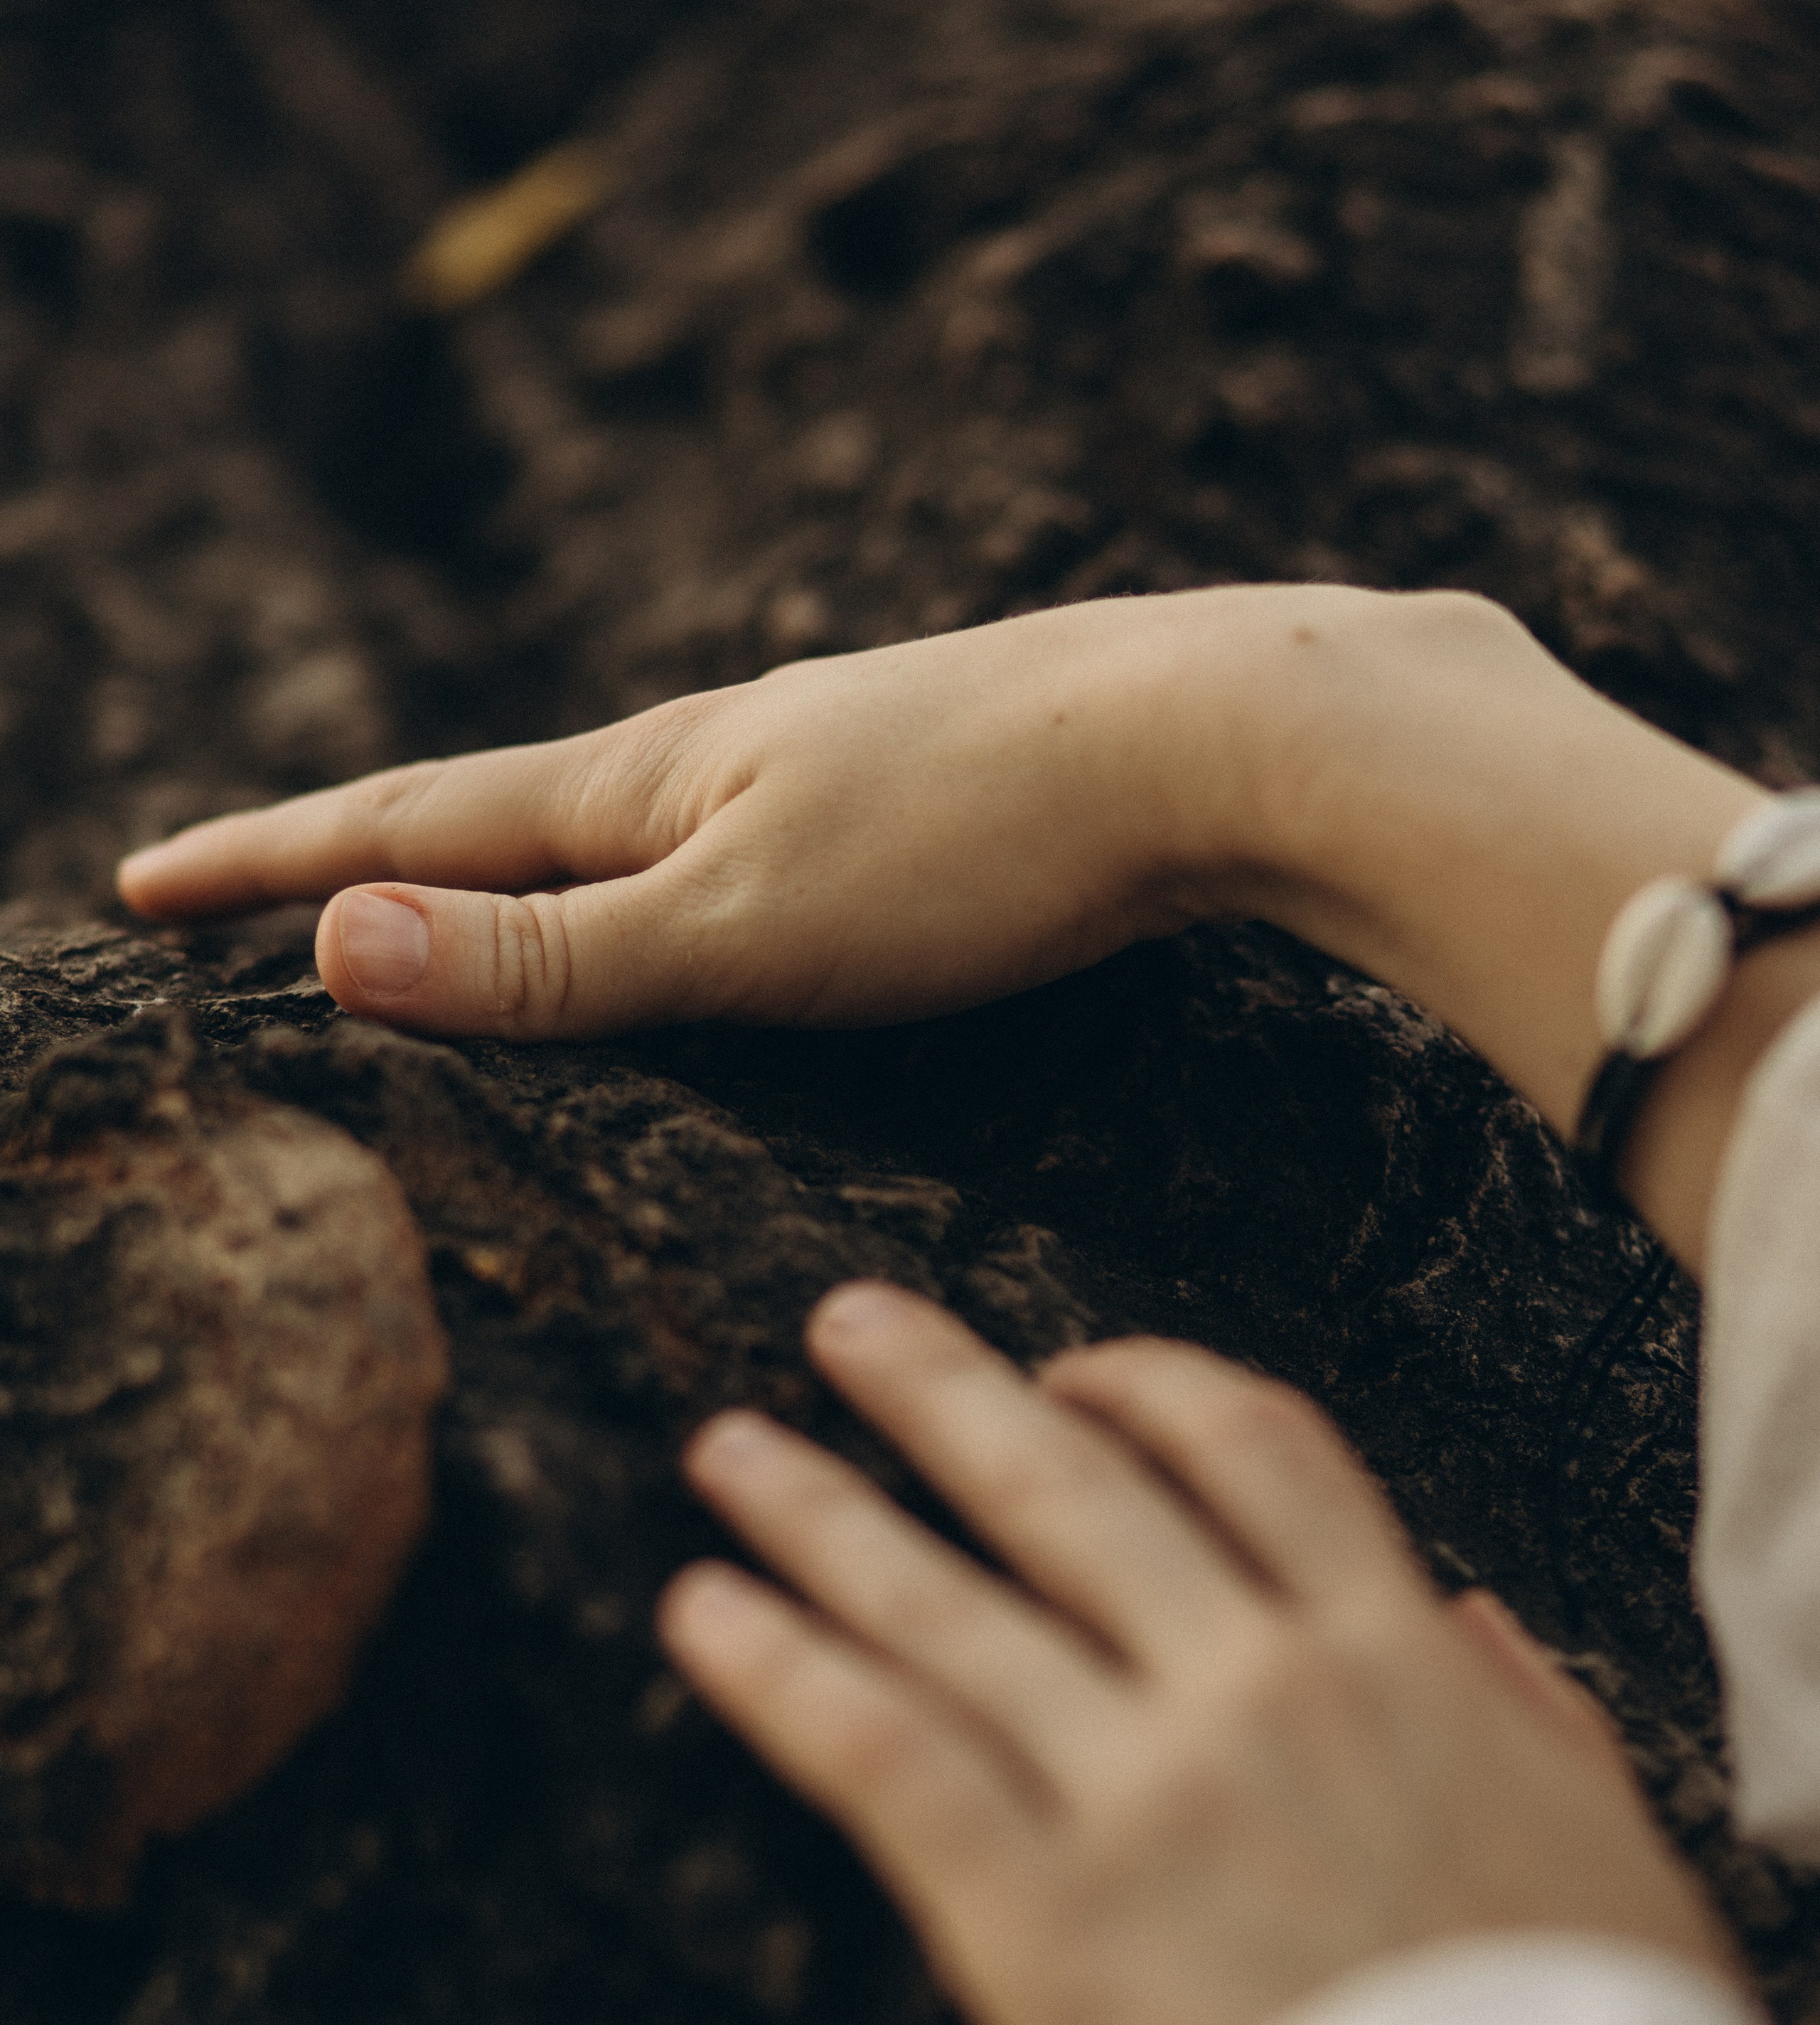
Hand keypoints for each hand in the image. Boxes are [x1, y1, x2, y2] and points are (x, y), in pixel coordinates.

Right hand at [116, 591, 1292, 1040]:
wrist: (1219, 741)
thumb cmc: (984, 842)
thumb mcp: (746, 923)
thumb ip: (559, 955)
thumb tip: (342, 945)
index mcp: (652, 781)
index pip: (412, 825)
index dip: (272, 863)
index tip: (142, 886)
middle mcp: (721, 754)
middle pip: (501, 811)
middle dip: (366, 858)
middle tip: (255, 891)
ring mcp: (818, 766)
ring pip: (623, 827)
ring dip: (510, 867)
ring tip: (445, 904)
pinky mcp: (912, 800)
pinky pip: (728, 848)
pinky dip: (648, 885)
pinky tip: (691, 901)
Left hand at [657, 1283, 1735, 2024]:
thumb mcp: (1599, 1838)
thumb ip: (1522, 1709)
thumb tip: (1464, 1619)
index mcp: (1388, 1655)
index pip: (1252, 1450)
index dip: (1147, 1384)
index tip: (1071, 1368)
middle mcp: (1248, 1688)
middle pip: (1066, 1490)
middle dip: (942, 1394)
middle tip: (844, 1324)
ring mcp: (1135, 1795)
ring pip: (946, 1606)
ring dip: (822, 1510)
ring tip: (728, 1447)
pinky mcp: (1037, 1919)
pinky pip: (884, 1754)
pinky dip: (781, 1671)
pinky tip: (701, 1609)